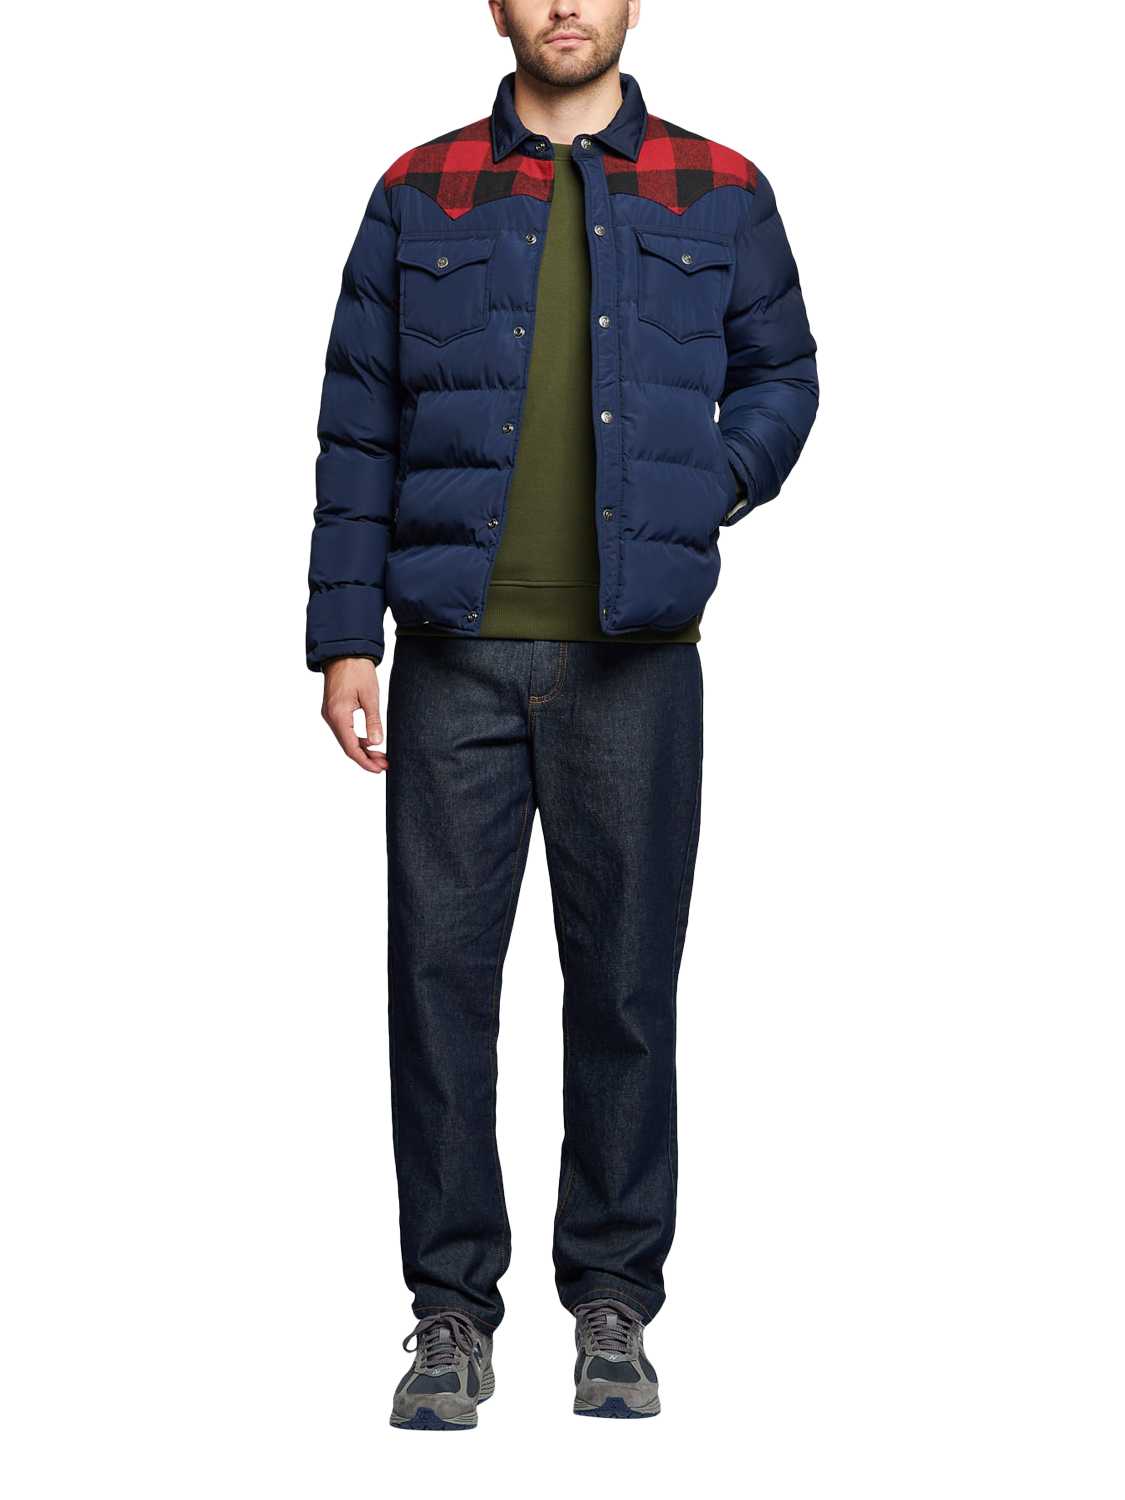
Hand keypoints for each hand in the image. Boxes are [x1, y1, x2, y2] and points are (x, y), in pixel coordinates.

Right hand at [321, 657, 386, 772]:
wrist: (344, 652)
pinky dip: (357, 739)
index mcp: (338, 715)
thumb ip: (373, 721)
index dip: (365, 762)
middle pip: (347, 747)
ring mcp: (329, 714)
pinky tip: (370, 742)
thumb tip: (377, 743)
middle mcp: (330, 717)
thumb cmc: (358, 670)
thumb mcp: (371, 696)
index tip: (379, 769)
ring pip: (345, 740)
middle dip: (366, 758)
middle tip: (385, 764)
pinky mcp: (332, 710)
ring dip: (362, 749)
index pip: (351, 748)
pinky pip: (344, 731)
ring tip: (381, 756)